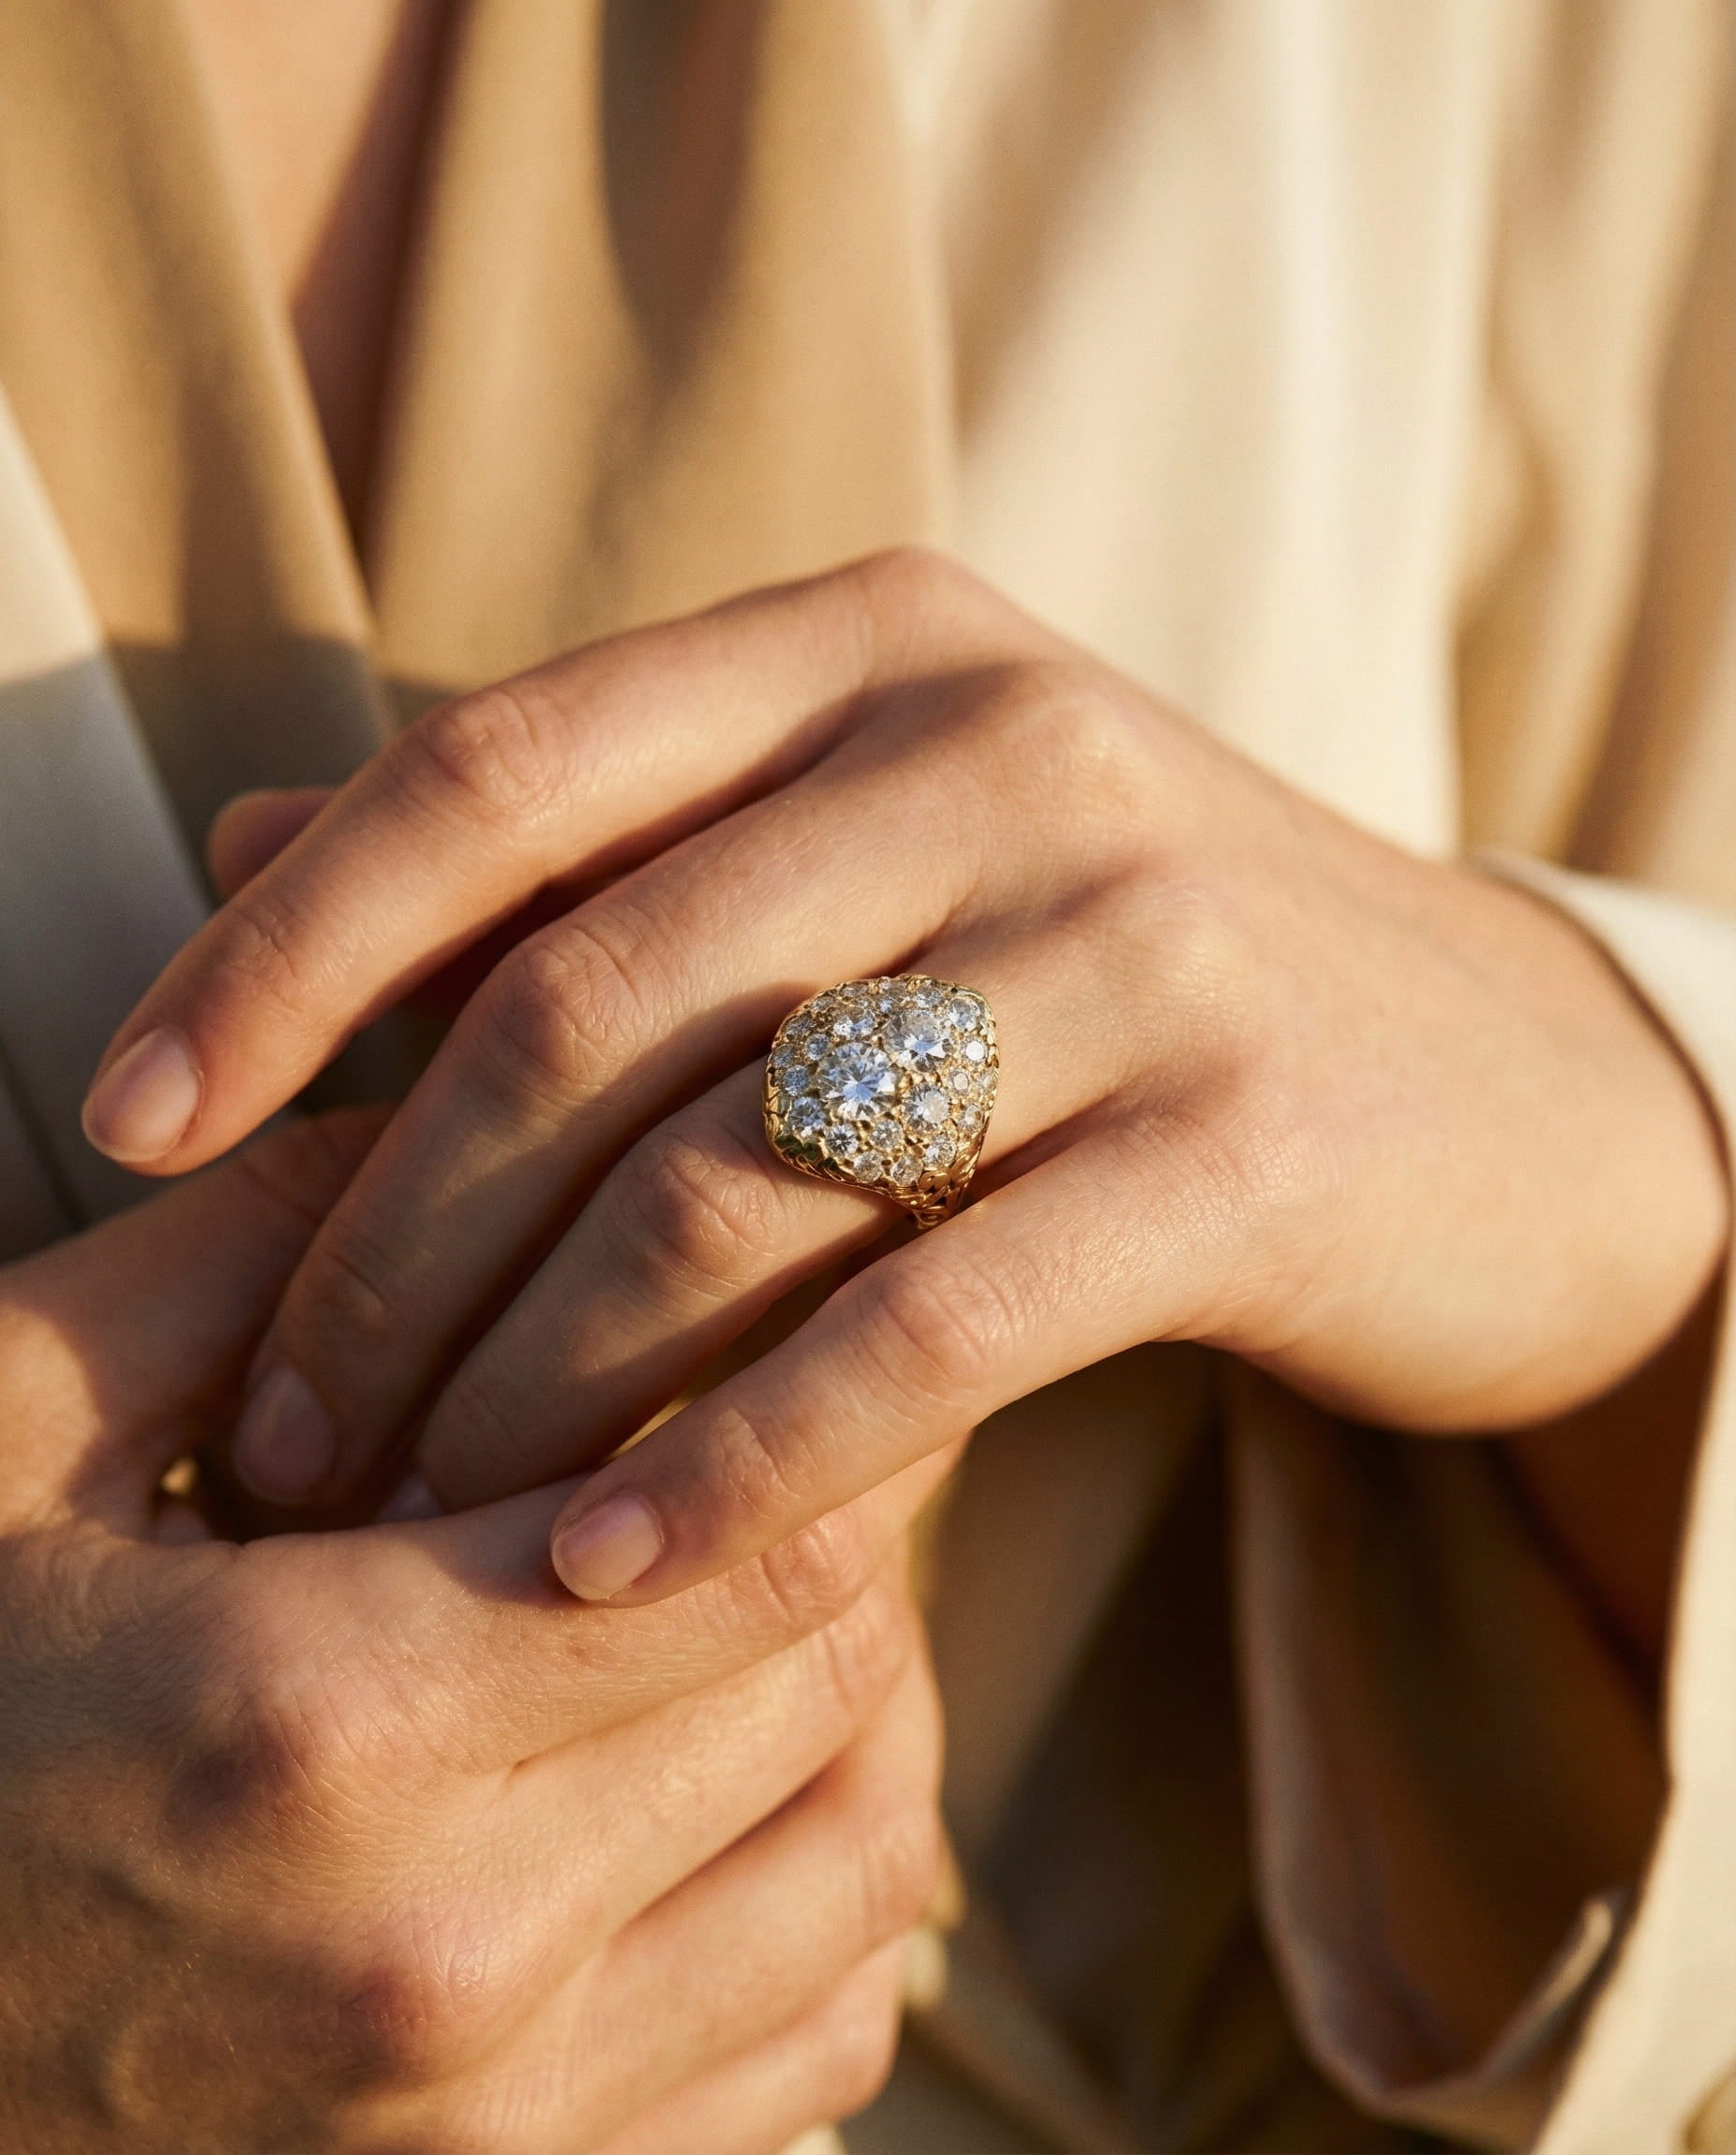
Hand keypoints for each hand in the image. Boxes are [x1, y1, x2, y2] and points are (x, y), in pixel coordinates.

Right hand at [0, 1115, 944, 2151]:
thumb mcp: (1, 1436)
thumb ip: (242, 1254)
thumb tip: (451, 1112)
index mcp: (326, 1726)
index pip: (756, 1544)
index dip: (792, 1422)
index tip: (739, 1360)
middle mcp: (448, 1957)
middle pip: (837, 1690)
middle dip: (821, 1545)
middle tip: (728, 1466)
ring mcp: (490, 2137)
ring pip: (868, 1883)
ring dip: (851, 1723)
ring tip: (734, 1628)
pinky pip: (811, 2058)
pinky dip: (820, 1920)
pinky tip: (712, 1815)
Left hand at [83, 550, 1728, 1610]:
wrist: (1488, 1084)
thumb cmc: (1111, 976)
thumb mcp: (864, 847)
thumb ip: (585, 840)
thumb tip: (256, 846)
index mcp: (868, 645)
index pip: (496, 773)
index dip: (279, 955)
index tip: (129, 1125)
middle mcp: (997, 746)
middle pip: (586, 1006)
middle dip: (384, 1247)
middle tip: (273, 1437)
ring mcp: (1138, 936)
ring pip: (739, 1174)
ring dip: (532, 1379)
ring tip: (410, 1526)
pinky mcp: (1247, 1143)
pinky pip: (930, 1320)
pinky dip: (745, 1457)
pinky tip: (607, 1569)